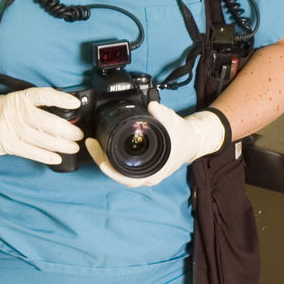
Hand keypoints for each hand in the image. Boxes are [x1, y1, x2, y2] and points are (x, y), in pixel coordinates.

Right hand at [0, 88, 83, 164]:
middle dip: (67, 130)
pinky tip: (57, 157)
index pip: (44, 95)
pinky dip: (46, 156)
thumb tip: (61, 113)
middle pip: (48, 122)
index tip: (75, 103)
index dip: (61, 99)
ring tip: (73, 147)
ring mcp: (12, 129)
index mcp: (21, 98)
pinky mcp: (7, 144)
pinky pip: (31, 151)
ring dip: (61, 145)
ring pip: (42, 138)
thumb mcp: (14, 102)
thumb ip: (34, 107)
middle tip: (78, 135)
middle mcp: (17, 112)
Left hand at [86, 102, 226, 187]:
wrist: (193, 140)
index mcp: (153, 172)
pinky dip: (112, 157)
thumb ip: (163, 114)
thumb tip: (152, 106)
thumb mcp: (174, 123)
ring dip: (104, 158)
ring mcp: (142, 172)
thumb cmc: (184, 136)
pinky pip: (121, 165)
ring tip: (94, 144)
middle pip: (117, 174)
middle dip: (101, 160)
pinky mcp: (140, 166)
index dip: (110, 169)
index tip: (99, 157)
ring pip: (118, 170)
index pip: (126, 178)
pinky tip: (104, 145)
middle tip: (91, 144)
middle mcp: (146, 176)